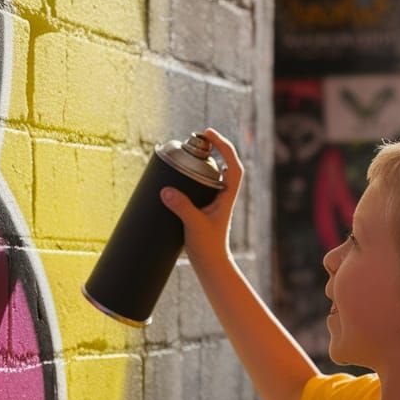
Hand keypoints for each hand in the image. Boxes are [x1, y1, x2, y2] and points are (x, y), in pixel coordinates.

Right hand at [159, 128, 243, 266]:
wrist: (211, 265)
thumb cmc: (209, 247)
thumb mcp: (194, 224)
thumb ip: (181, 206)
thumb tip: (166, 190)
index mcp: (228, 195)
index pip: (233, 164)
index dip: (224, 146)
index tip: (209, 134)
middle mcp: (224, 196)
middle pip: (225, 164)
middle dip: (214, 148)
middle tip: (197, 138)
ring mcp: (215, 202)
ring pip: (214, 175)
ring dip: (204, 161)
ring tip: (189, 151)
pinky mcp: (204, 209)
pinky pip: (202, 186)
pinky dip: (194, 176)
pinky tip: (179, 176)